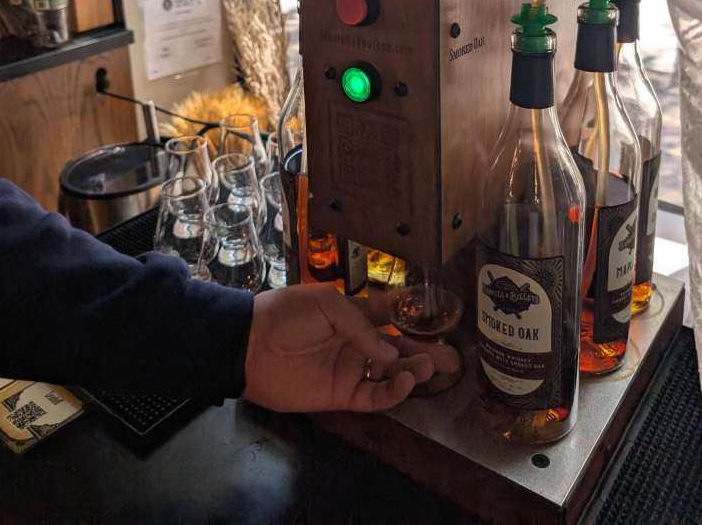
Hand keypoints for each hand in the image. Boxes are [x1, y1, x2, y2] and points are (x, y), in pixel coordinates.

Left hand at [243, 284, 459, 412]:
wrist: (251, 345)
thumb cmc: (287, 314)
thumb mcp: (328, 304)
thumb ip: (363, 327)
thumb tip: (392, 352)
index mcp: (352, 315)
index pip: (388, 317)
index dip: (412, 318)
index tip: (440, 319)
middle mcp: (355, 343)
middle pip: (397, 349)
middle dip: (424, 352)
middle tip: (451, 358)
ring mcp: (350, 370)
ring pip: (390, 374)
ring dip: (412, 371)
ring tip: (430, 366)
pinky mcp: (341, 395)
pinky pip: (374, 397)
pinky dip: (392, 392)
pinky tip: (405, 381)